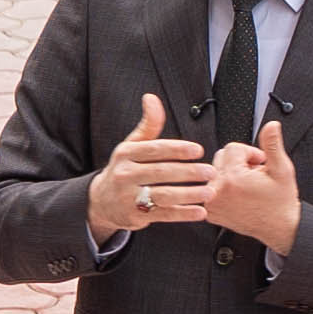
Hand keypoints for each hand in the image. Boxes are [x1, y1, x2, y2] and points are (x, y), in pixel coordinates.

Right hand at [85, 90, 213, 241]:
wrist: (101, 201)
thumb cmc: (125, 168)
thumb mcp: (132, 145)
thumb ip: (148, 124)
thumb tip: (151, 97)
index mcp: (126, 153)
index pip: (154, 149)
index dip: (177, 149)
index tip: (198, 150)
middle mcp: (125, 174)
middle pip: (161, 172)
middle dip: (188, 172)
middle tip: (211, 172)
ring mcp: (129, 197)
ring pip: (163, 195)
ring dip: (189, 194)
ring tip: (209, 192)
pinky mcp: (135, 216)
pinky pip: (163, 215)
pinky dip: (183, 214)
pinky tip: (200, 212)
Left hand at [198, 116, 303, 261]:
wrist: (279, 227)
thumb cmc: (281, 202)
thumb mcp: (281, 170)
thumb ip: (272, 145)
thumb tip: (271, 126)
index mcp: (232, 179)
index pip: (233, 148)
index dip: (250, 153)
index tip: (260, 164)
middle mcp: (217, 191)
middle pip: (221, 157)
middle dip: (239, 162)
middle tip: (255, 176)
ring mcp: (212, 203)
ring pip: (216, 172)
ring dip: (231, 174)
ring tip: (247, 186)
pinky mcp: (211, 212)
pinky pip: (212, 188)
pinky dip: (224, 189)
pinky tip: (239, 196)